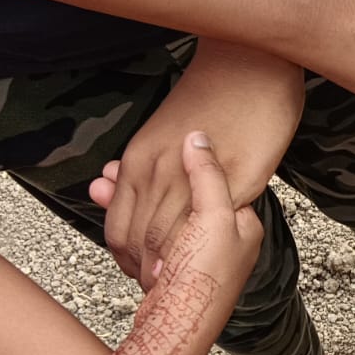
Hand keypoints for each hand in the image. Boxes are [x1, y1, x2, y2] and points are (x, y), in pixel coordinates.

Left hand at [92, 41, 299, 289]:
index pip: (119, 225)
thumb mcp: (160, 132)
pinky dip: (205, 249)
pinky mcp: (235, 181)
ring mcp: (195, 177)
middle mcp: (158, 171)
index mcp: (139, 161)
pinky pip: (212, 225)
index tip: (137, 273)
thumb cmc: (213, 96)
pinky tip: (209, 261)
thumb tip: (106, 180)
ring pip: (169, 238)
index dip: (126, 257)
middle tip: (157, 289)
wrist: (249, 65)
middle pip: (140, 239)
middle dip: (145, 271)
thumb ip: (137, 162)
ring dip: (170, 267)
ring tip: (179, 282)